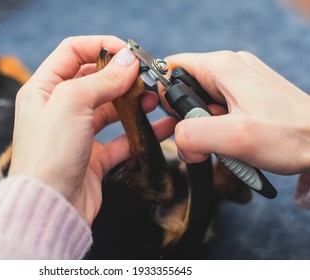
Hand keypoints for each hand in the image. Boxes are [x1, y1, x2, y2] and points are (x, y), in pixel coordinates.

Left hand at [8, 36, 175, 223]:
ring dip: (133, 102)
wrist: (50, 207)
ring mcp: (76, 133)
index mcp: (43, 89)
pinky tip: (160, 127)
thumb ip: (102, 79)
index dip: (100, 46)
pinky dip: (139, 132)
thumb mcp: (72, 103)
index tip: (128, 52)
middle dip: (121, 76)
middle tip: (146, 78)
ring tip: (153, 100)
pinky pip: (120, 139)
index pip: (72, 51)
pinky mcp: (92, 156)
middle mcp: (58, 109)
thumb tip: (127, 60)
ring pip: (110, 109)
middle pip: (94, 79)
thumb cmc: (48, 154)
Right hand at [161, 50, 309, 174]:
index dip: (161, 94)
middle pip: (184, 88)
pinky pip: (216, 110)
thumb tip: (178, 139)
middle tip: (202, 139)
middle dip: (184, 118)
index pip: (170, 68)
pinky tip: (229, 142)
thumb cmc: (291, 136)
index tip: (168, 119)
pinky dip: (215, 129)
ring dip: (201, 128)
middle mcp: (229, 68)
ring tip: (220, 143)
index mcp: (222, 67)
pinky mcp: (246, 97)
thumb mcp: (235, 138)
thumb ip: (193, 134)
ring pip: (199, 103)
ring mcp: (239, 82)